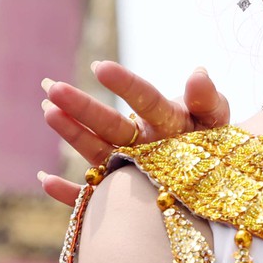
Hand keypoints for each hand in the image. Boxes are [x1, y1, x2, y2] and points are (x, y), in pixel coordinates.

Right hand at [36, 62, 230, 204]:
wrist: (218, 181)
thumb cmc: (218, 145)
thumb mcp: (217, 122)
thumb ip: (207, 101)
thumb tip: (199, 74)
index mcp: (165, 119)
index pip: (145, 98)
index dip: (125, 84)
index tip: (101, 67)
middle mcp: (142, 140)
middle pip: (111, 123)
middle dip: (83, 106)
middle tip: (53, 87)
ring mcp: (128, 166)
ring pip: (96, 151)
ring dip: (72, 133)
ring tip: (47, 111)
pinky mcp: (120, 195)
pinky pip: (93, 194)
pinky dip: (69, 192)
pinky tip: (44, 179)